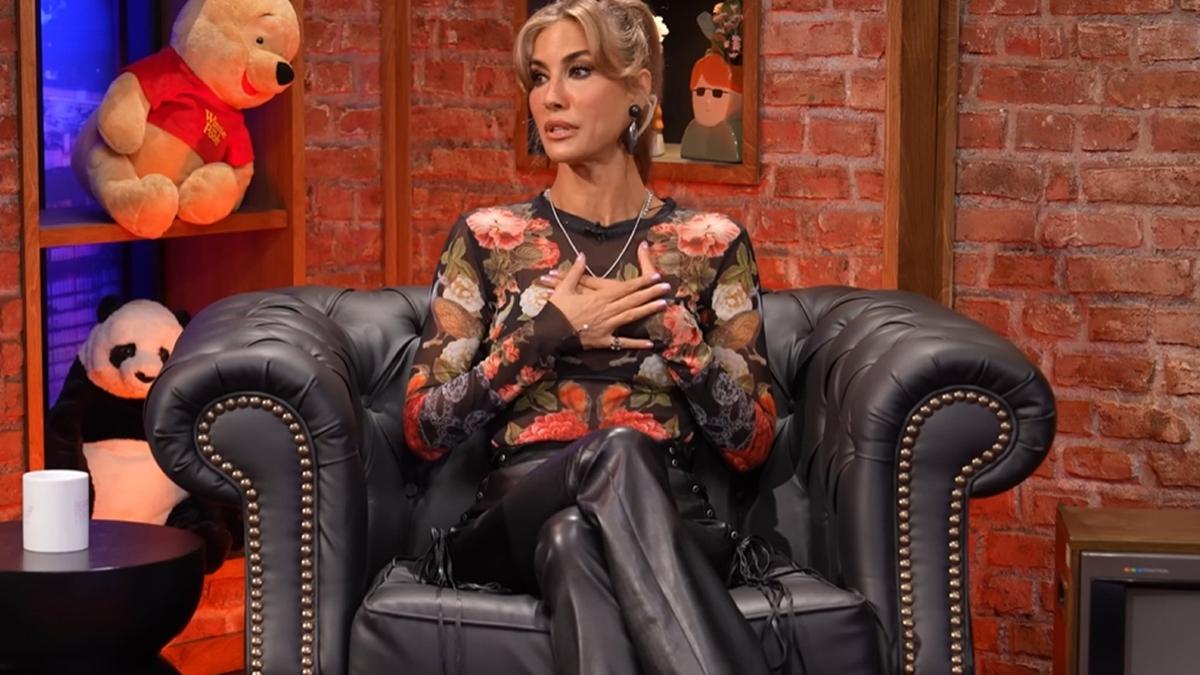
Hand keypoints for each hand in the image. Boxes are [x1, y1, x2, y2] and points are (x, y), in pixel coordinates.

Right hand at [544, 242, 668, 350]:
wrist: (549, 333)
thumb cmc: (556, 310)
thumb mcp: (564, 288)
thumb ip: (576, 271)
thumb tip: (582, 255)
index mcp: (599, 297)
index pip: (625, 287)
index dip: (641, 281)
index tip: (656, 276)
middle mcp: (607, 310)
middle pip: (633, 300)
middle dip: (651, 292)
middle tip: (668, 287)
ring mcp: (607, 326)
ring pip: (631, 316)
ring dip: (648, 310)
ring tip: (663, 305)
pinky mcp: (604, 341)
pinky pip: (622, 342)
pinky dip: (636, 343)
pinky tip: (650, 344)